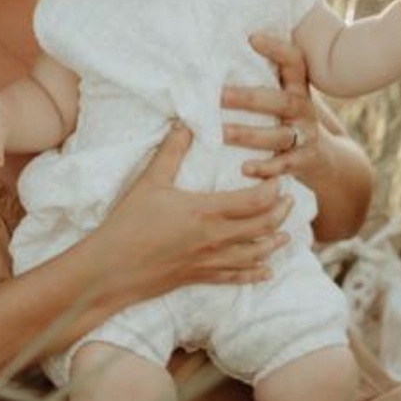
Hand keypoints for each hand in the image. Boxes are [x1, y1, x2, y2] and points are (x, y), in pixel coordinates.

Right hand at [99, 121, 292, 294]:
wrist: (110, 269)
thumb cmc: (128, 224)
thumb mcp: (149, 182)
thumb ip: (171, 151)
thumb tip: (185, 123)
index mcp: (205, 211)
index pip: (253, 201)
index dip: (272, 191)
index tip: (279, 180)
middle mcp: (214, 238)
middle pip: (261, 226)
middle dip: (280, 213)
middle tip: (290, 201)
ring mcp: (209, 261)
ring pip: (254, 254)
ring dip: (274, 243)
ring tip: (286, 235)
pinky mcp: (199, 277)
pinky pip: (235, 277)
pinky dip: (254, 274)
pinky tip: (266, 272)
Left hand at [221, 32, 322, 179]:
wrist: (326, 159)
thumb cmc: (290, 121)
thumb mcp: (285, 96)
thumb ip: (263, 80)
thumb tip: (218, 53)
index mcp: (298, 88)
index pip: (294, 62)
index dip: (276, 49)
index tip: (252, 38)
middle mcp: (303, 110)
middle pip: (280, 101)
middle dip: (248, 98)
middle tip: (218, 96)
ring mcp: (305, 136)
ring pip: (278, 135)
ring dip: (248, 135)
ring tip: (221, 133)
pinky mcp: (303, 162)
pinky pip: (284, 165)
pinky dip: (266, 168)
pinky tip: (244, 169)